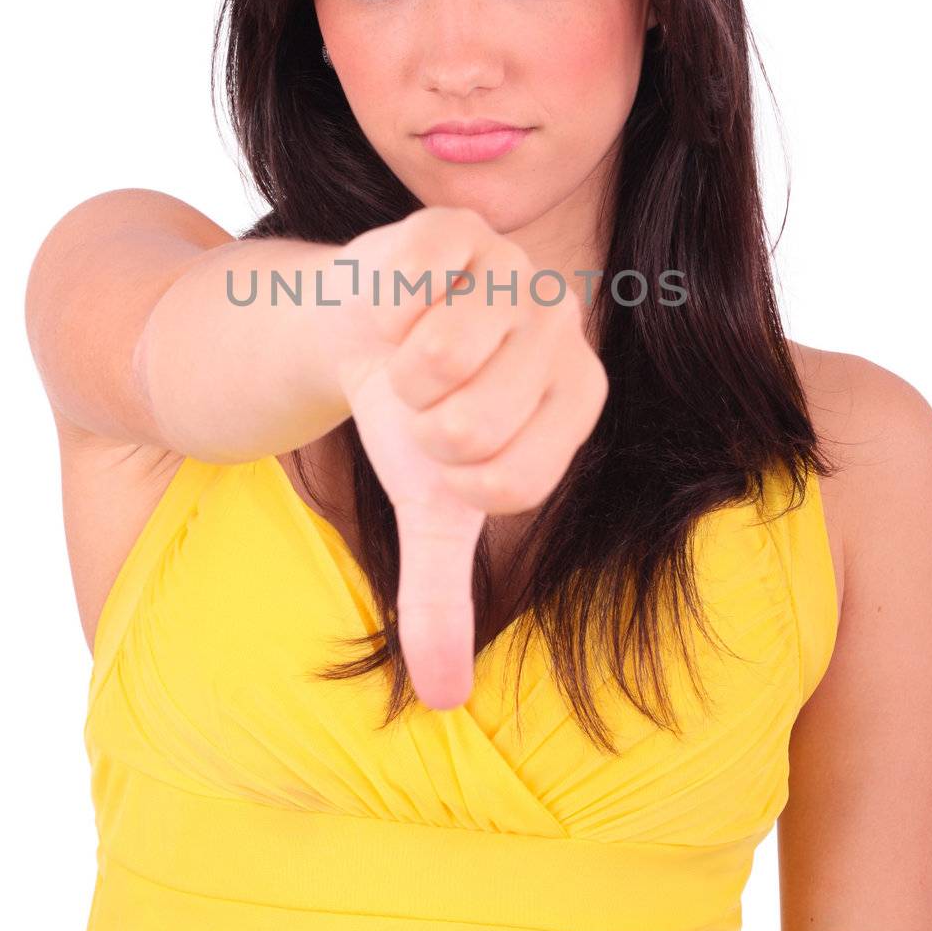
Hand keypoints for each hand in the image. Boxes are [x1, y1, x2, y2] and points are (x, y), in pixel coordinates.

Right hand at [330, 207, 608, 709]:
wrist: (353, 330)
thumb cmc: (409, 419)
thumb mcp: (429, 510)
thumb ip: (443, 596)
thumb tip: (445, 700)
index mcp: (578, 398)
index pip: (514, 481)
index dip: (455, 481)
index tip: (442, 453)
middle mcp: (563, 328)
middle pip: (477, 425)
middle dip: (421, 429)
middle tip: (421, 400)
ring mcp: (514, 271)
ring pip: (445, 358)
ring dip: (396, 374)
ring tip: (406, 355)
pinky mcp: (459, 229)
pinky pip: (413, 291)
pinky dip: (379, 315)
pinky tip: (392, 308)